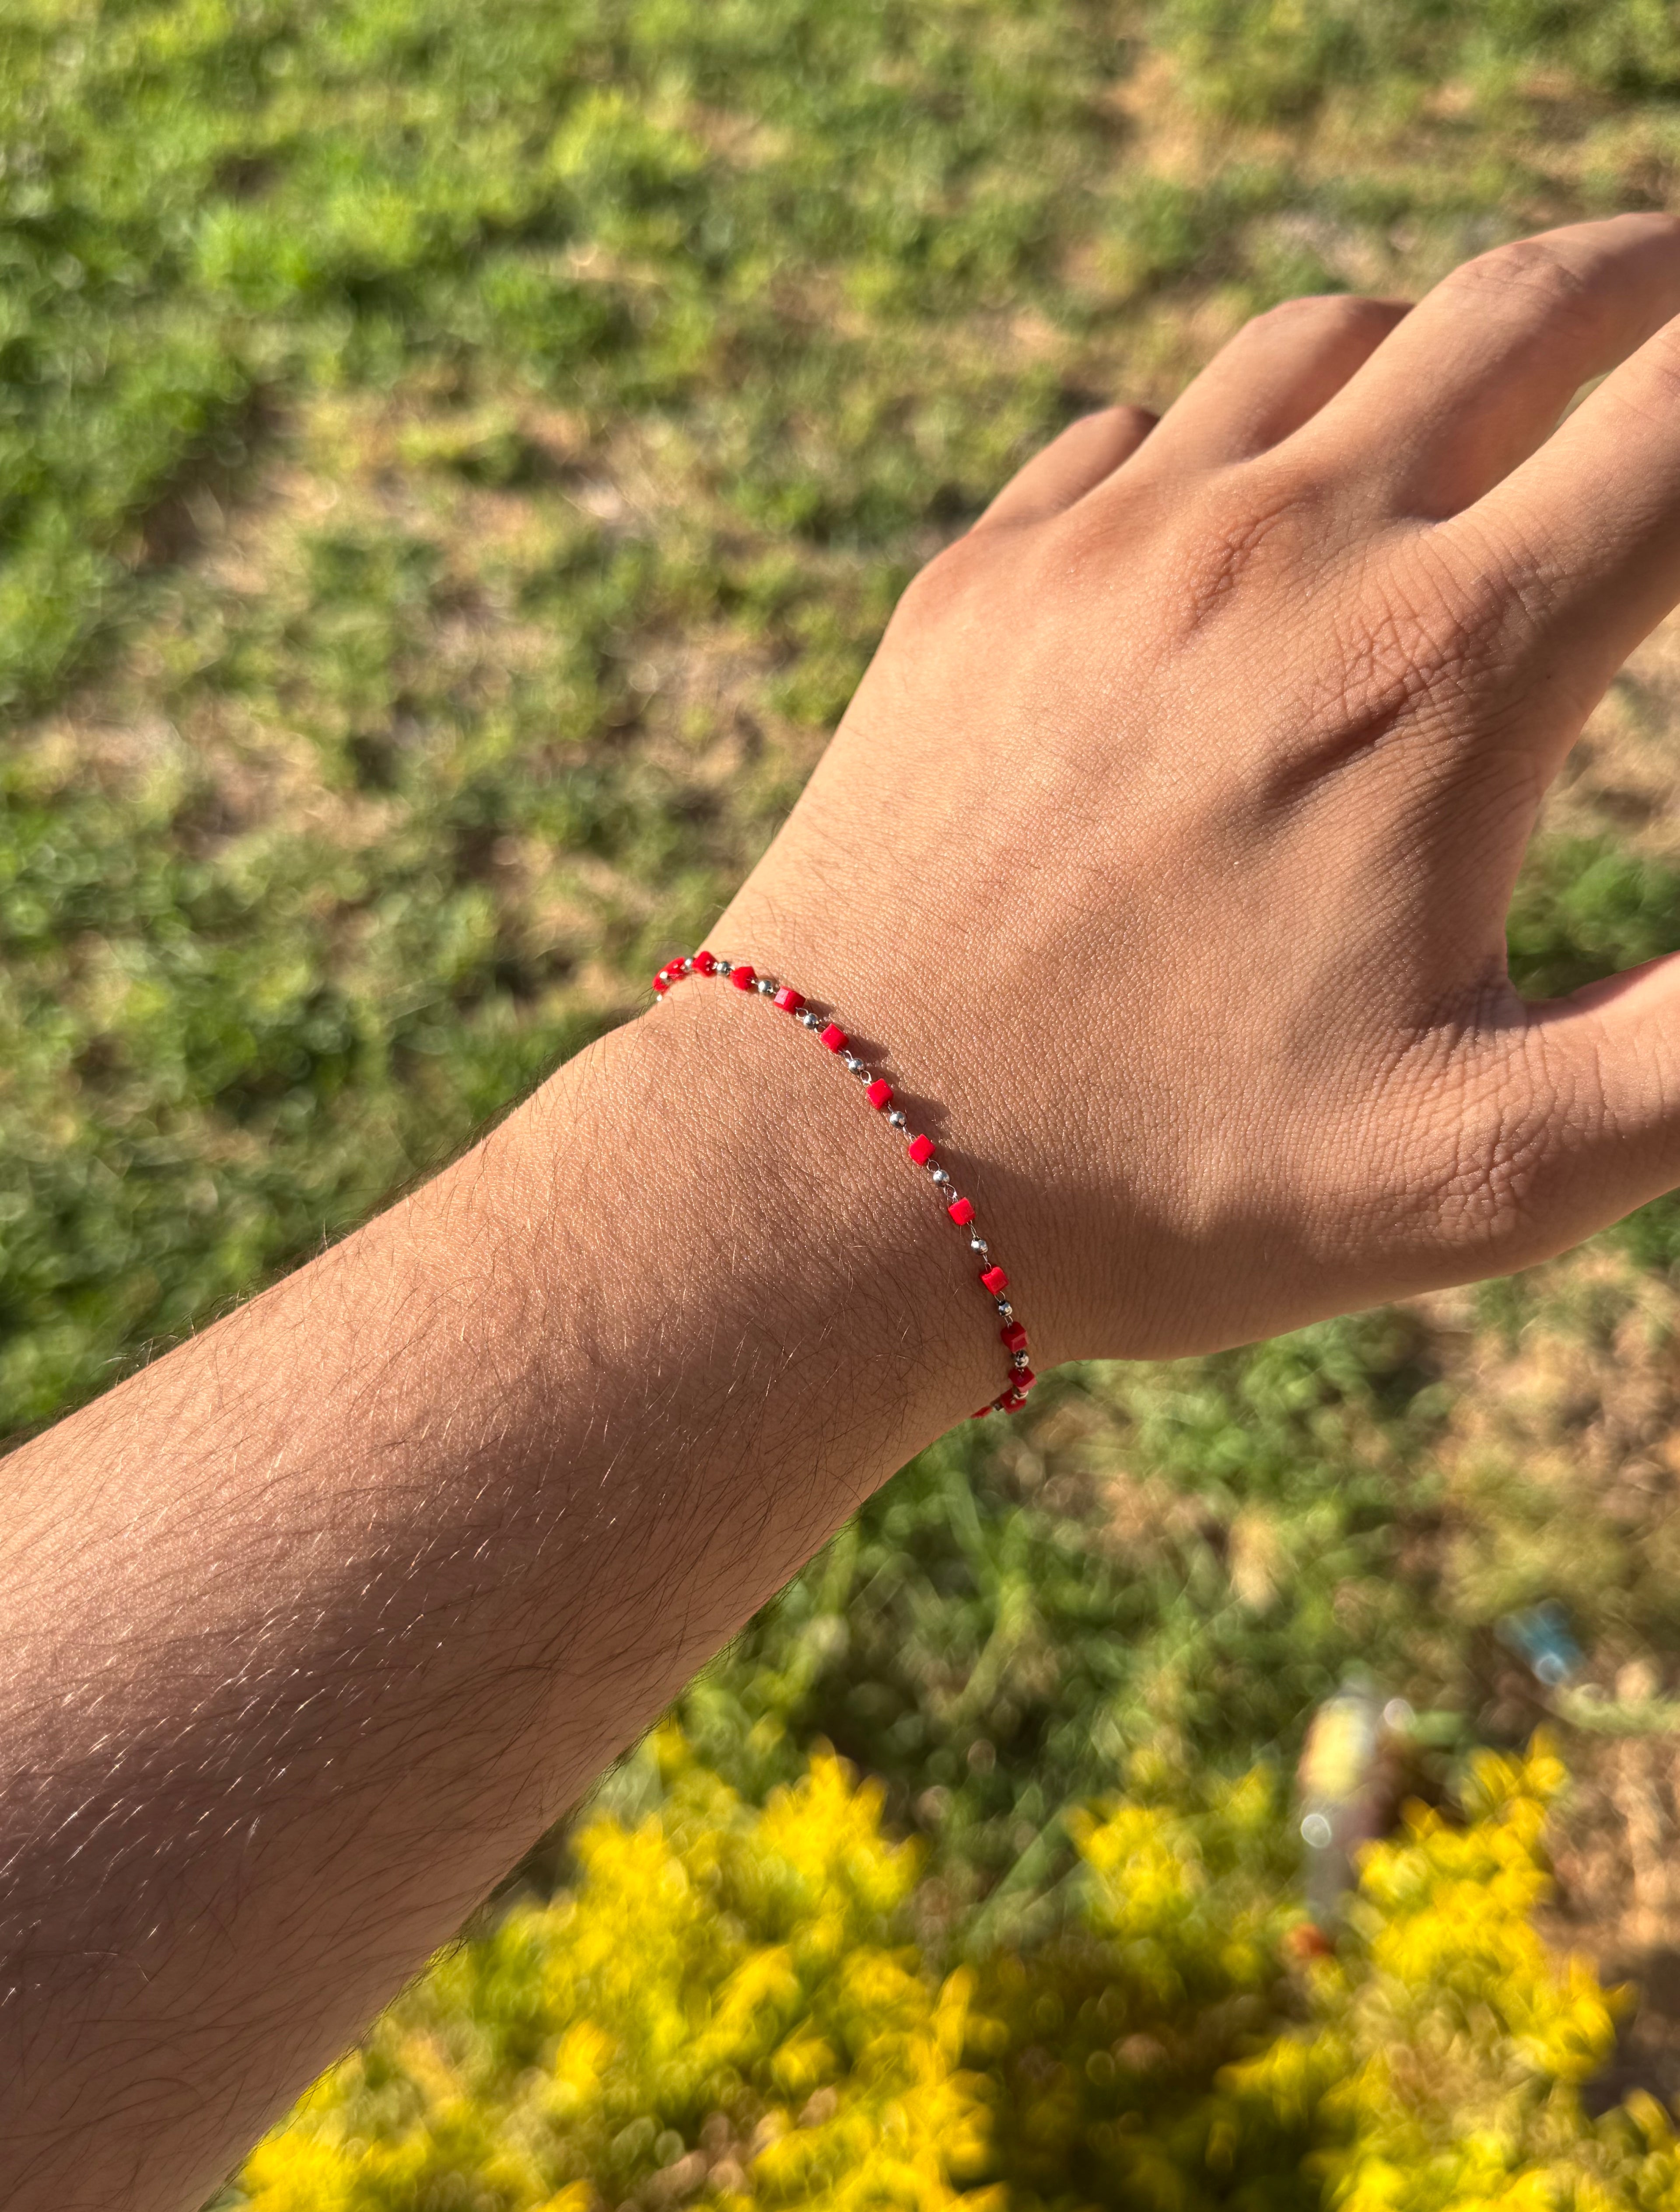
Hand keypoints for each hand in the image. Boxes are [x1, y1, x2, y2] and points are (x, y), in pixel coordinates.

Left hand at [709, 213, 1679, 1364]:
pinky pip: (1139, 430)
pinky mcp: (978, 583)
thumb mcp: (1490, 1164)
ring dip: (1432, 348)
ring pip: (1321, 340)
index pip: (1678, 425)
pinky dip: (1232, 437)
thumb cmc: (1166, 1186)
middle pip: (1518, 311)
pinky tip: (1244, 518)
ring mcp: (1105, 548)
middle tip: (1674, 306)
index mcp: (1437, 672)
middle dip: (1642, 283)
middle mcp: (1273, 554)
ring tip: (1475, 405)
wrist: (842, 1172)